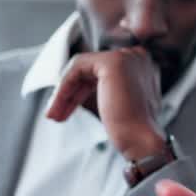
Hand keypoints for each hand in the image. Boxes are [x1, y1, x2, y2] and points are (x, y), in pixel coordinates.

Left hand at [45, 46, 165, 159]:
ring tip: (54, 114)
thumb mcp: (119, 102)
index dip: (81, 88)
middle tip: (57, 113)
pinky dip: (64, 88)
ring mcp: (126, 57)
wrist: (139, 139)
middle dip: (70, 92)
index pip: (100, 70)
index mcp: (141, 65)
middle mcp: (136, 56)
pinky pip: (77, 69)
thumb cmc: (131, 128)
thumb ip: (107, 88)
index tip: (67, 108)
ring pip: (80, 68)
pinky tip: (58, 106)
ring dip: (63, 93)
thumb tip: (78, 87)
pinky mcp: (112, 62)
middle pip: (89, 68)